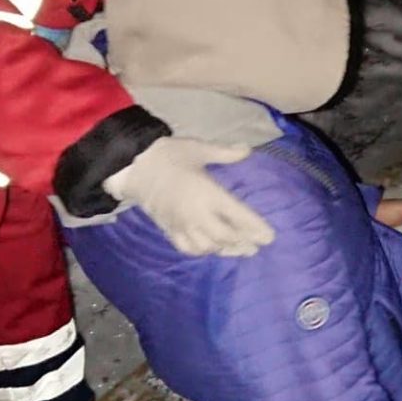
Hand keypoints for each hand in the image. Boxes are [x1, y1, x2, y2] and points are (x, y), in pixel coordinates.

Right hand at [103, 138, 274, 257]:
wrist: (132, 165)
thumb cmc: (168, 154)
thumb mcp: (199, 149)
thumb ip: (225, 153)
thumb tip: (247, 150)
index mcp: (207, 193)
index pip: (238, 216)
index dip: (255, 228)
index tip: (269, 237)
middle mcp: (196, 214)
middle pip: (225, 236)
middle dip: (244, 243)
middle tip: (257, 246)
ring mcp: (181, 224)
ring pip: (207, 246)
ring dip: (226, 250)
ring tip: (240, 250)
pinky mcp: (168, 229)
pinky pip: (187, 247)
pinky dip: (202, 251)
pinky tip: (210, 249)